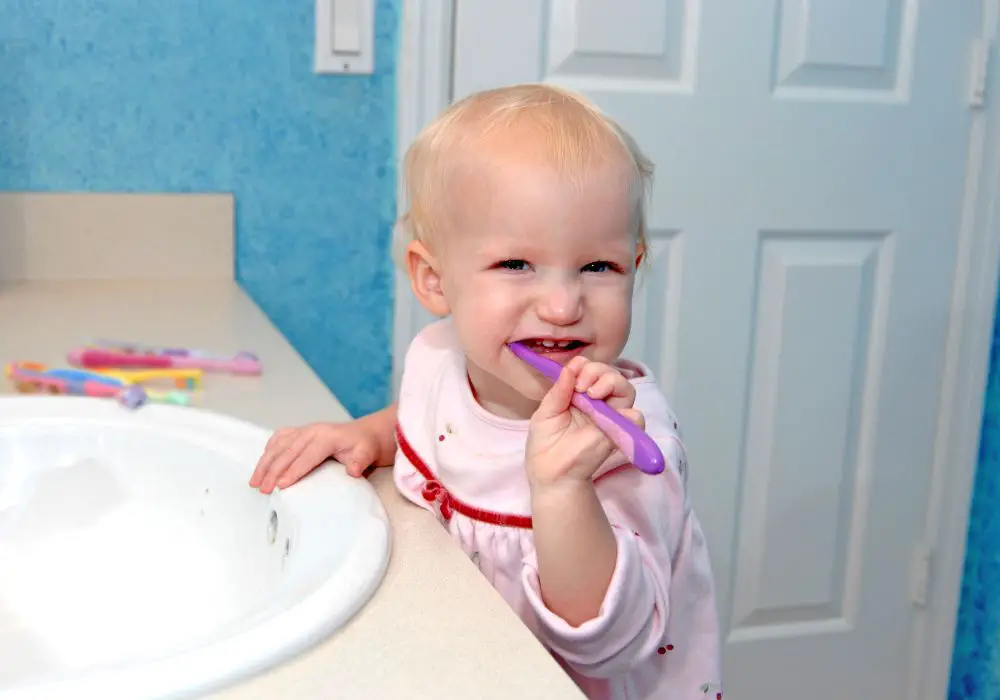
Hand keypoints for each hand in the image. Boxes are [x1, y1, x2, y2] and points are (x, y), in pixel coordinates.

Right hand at [249, 421, 378, 492]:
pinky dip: (269, 450)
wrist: (366, 433)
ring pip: (278, 446)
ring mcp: (304, 430)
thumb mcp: (368, 453)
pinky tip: (262, 464)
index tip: (281, 485)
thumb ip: (360, 461)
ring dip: (265, 463)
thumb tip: (353, 471)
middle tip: (263, 489)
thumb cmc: (364, 446)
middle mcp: (312, 431)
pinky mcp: (299, 432)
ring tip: (255, 482)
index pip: (306, 456)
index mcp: (326, 437)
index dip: (293, 471)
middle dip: (273, 471)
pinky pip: (279, 438)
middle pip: (287, 451)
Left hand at [525, 357, 643, 489]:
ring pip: (626, 389)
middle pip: (612, 374)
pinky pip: (637, 418)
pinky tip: (605, 414)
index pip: (591, 369)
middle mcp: (598, 403)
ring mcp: (610, 417)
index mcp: (579, 395)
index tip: (572, 373)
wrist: (550, 474)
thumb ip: (559, 390)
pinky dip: (628, 412)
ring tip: (592, 393)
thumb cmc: (545, 444)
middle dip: (598, 371)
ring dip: (611, 382)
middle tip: (582, 385)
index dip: (585, 365)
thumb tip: (570, 367)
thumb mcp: (546, 412)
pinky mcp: (619, 433)